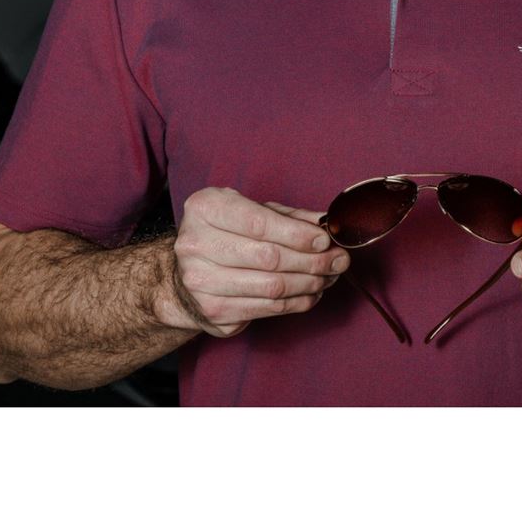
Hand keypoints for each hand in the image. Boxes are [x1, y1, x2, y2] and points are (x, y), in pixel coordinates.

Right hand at [167, 186, 349, 337]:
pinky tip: (311, 293)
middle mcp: (195, 245)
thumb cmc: (225, 233)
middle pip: (269, 257)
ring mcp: (201, 282)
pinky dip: (296, 302)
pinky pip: (267, 309)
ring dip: (310, 283)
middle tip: (339, 260)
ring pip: (271, 287)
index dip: (297, 234)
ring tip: (329, 276)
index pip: (259, 224)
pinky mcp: (213, 312)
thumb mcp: (251, 210)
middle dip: (312, 260)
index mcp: (205, 209)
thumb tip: (326, 224)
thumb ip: (288, 216)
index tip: (325, 240)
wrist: (182, 273)